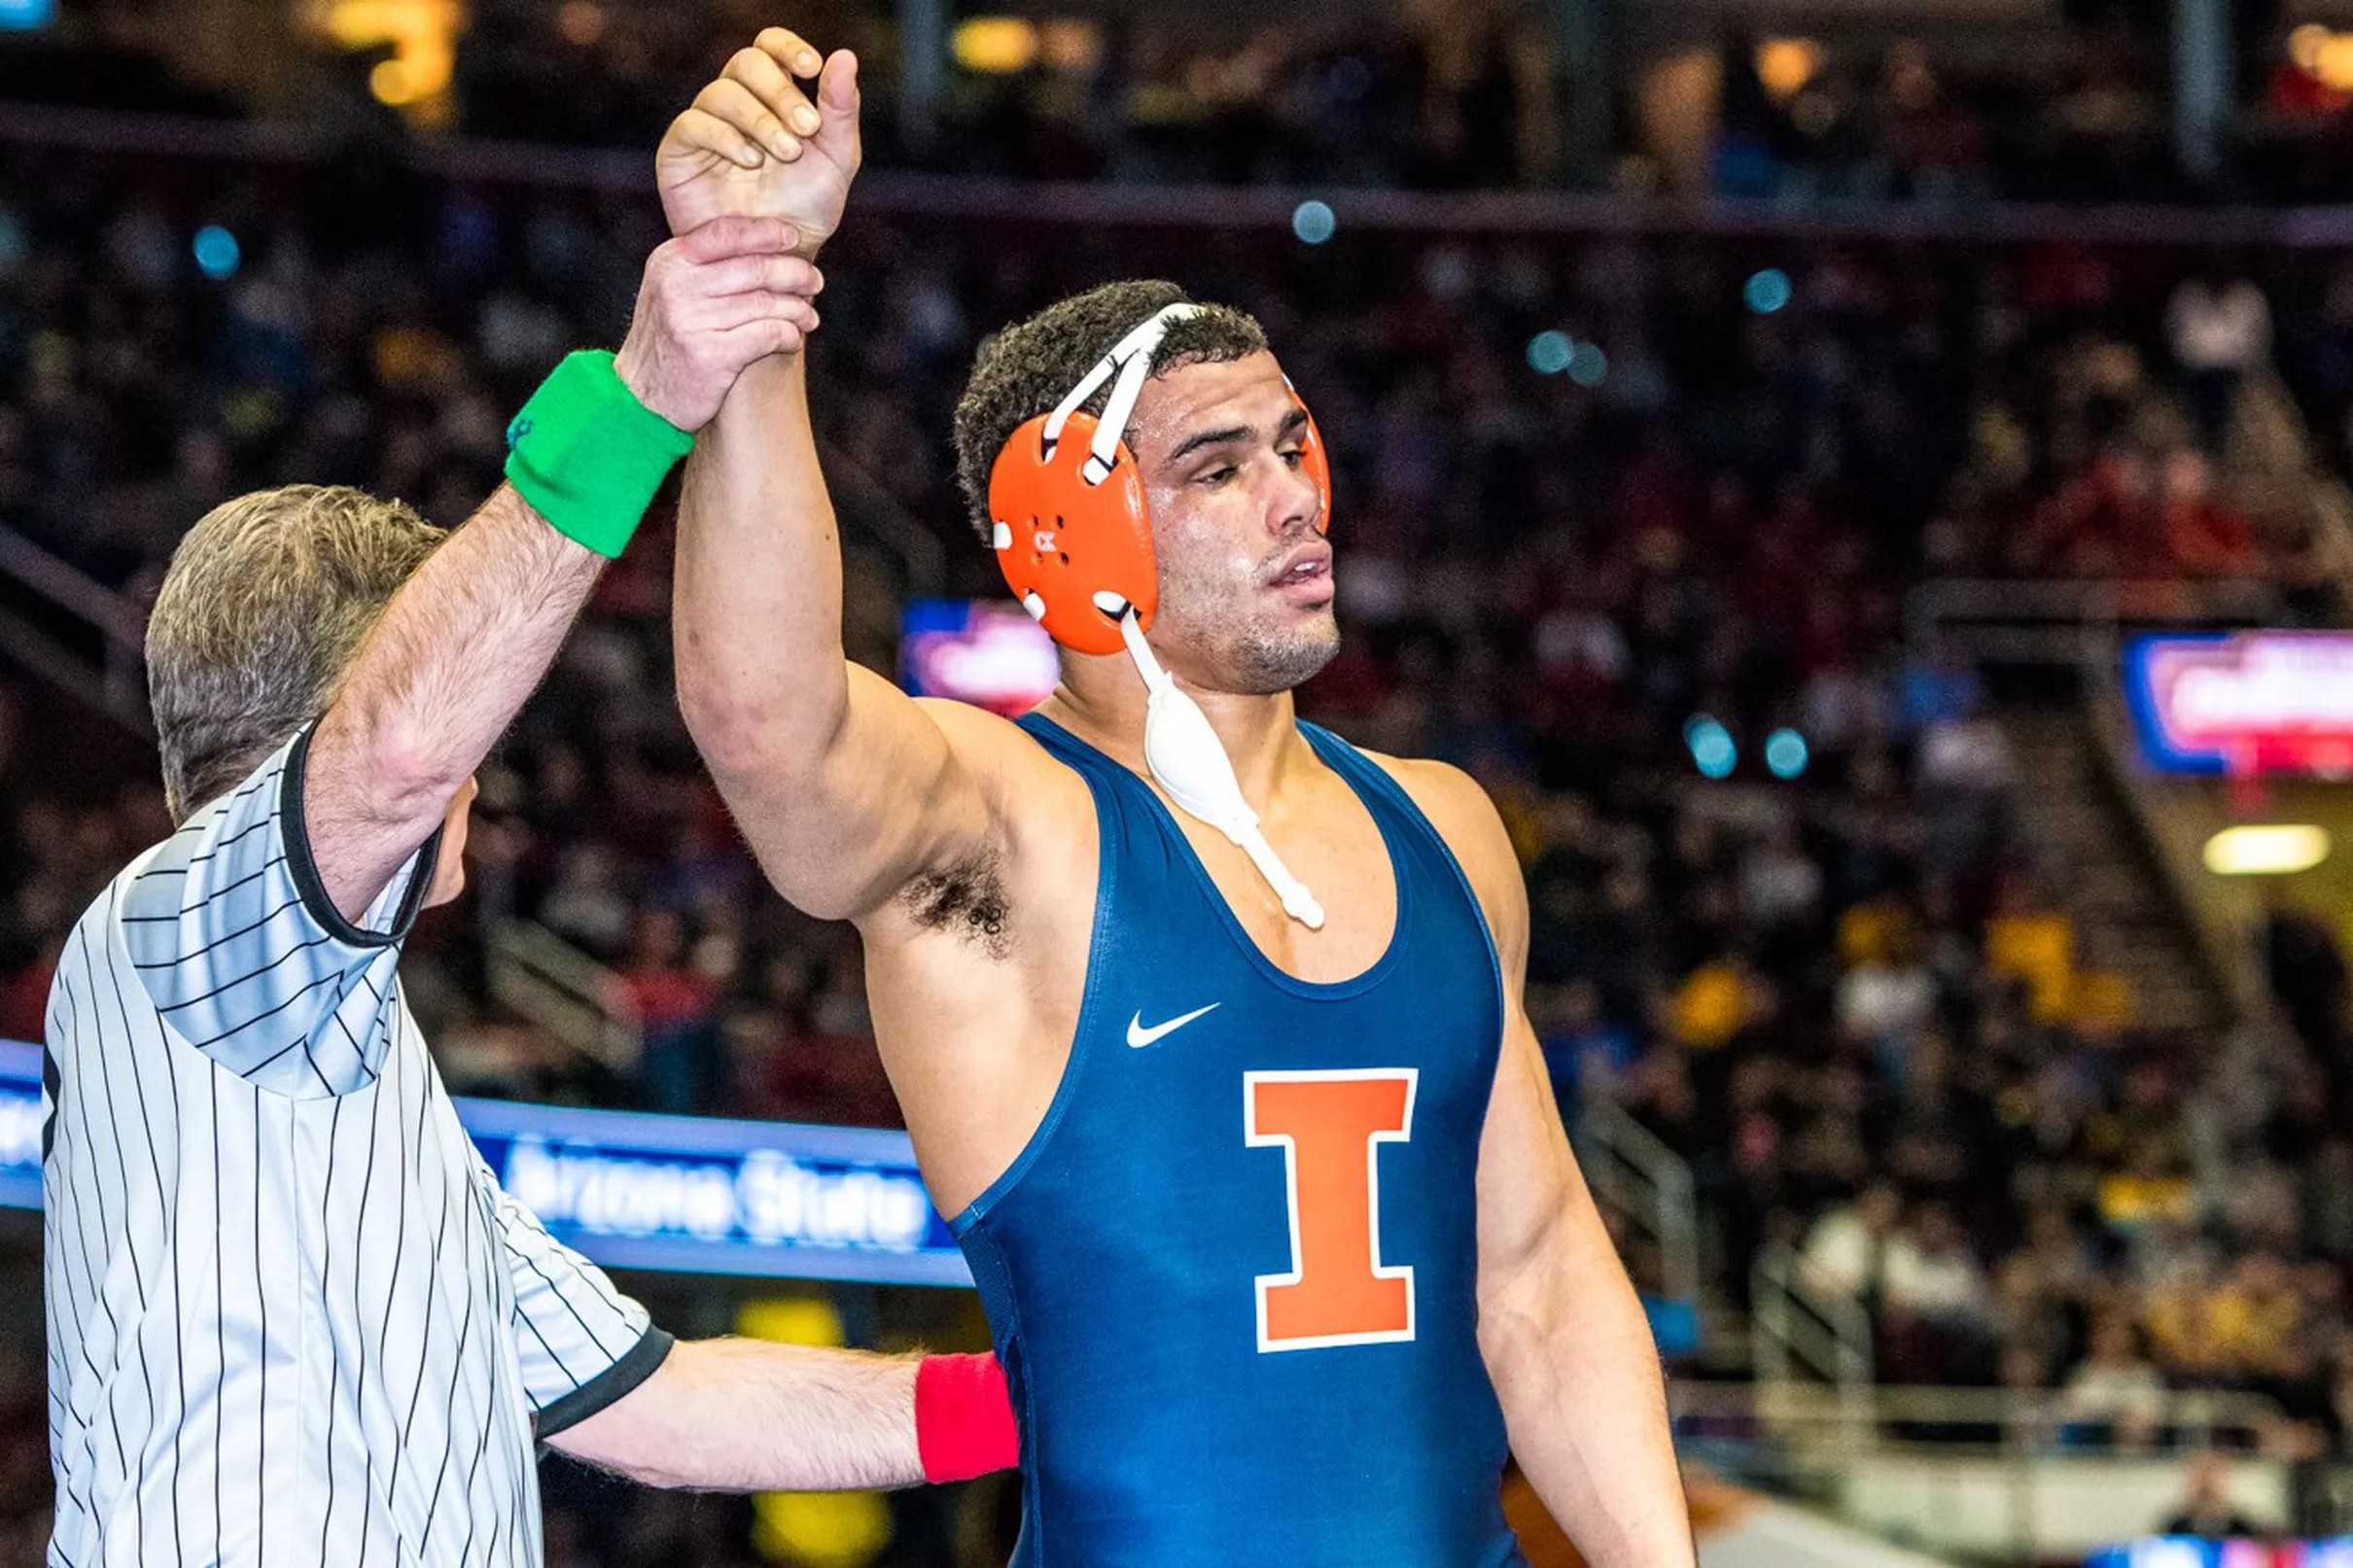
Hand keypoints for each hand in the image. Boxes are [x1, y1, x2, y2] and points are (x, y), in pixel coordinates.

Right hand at [613, 216, 822, 431]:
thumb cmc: (669, 340)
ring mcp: (692, 320)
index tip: (792, 238)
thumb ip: (706, 266)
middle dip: (794, 273)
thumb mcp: (671, 290)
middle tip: (814, 281)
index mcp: (671, 261)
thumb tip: (767, 245)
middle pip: (755, 268)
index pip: (726, 232)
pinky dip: (788, 336)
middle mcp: (678, 286)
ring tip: (809, 316)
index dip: (766, 232)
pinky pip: (767, 335)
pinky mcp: (710, 355)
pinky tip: (793, 340)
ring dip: (798, 309)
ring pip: (766, 303)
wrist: (641, 396)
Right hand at [657, 29, 860, 258]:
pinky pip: (694, 124)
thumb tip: (846, 56)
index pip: (769, 47)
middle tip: (808, 126)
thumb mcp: (835, 159)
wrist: (774, 260)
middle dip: (781, 91)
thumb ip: (841, 110)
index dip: (787, 47)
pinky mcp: (679, 151)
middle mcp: (735, 103)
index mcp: (772, 96)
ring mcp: (705, 124)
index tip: (812, 67)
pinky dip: (727, 138)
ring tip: (787, 154)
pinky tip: (751, 161)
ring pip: (723, 93)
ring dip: (761, 120)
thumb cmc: (805, 210)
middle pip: (746, 63)